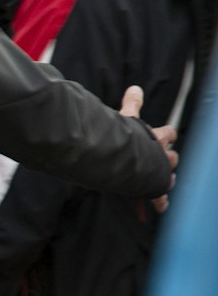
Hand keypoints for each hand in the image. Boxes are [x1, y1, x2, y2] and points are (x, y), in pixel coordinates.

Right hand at [119, 85, 177, 211]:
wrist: (123, 159)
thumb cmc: (124, 137)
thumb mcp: (126, 116)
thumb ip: (132, 103)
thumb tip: (136, 87)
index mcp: (157, 137)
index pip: (169, 133)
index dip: (166, 135)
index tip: (164, 135)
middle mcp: (162, 155)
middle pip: (172, 156)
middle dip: (168, 157)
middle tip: (161, 158)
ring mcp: (159, 173)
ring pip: (170, 176)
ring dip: (166, 177)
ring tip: (162, 180)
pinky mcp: (154, 189)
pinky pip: (160, 198)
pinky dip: (161, 203)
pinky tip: (161, 207)